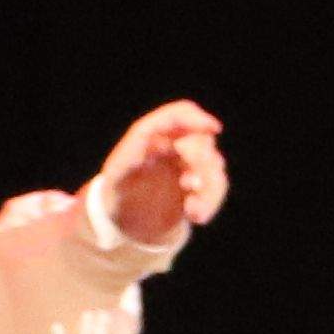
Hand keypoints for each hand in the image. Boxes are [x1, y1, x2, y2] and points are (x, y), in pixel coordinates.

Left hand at [93, 99, 229, 246]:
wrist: (124, 219)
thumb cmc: (117, 191)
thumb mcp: (116, 175)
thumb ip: (132, 157)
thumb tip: (159, 143)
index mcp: (153, 135)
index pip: (180, 113)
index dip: (197, 118)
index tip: (213, 128)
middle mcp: (175, 145)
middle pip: (203, 140)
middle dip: (201, 161)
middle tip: (188, 184)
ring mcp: (190, 165)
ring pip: (215, 165)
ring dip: (209, 187)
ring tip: (191, 209)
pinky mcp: (199, 186)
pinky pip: (216, 189)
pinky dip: (209, 203)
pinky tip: (194, 215)